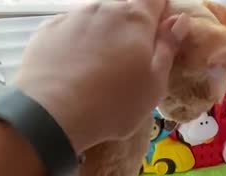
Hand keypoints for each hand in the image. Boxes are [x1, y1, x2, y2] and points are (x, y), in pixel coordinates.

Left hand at [14, 0, 188, 152]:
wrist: (52, 114)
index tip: (158, 31)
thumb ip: (168, 48)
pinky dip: (75, 43)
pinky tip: (72, 70)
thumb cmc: (114, 104)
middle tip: (128, 60)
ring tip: (97, 69)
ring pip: (95, 18)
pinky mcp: (47, 30)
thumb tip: (179, 20)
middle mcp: (104, 8)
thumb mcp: (154, 84)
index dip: (159, 10)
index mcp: (136, 19)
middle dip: (130, 27)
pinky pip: (69, 30)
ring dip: (102, 35)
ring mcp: (72, 17)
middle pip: (124, 8)